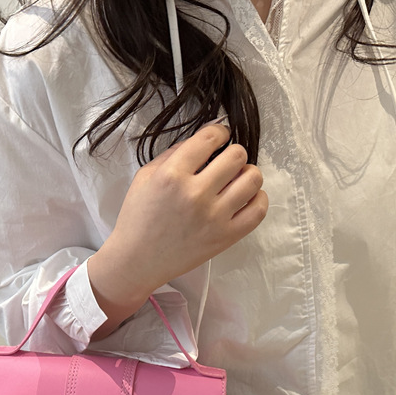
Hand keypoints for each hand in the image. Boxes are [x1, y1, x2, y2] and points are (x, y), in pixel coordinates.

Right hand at [88, 121, 267, 323]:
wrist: (137, 261)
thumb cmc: (138, 218)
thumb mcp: (145, 177)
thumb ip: (173, 154)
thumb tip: (206, 141)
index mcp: (172, 175)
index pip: (210, 138)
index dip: (219, 132)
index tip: (219, 138)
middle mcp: (195, 194)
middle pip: (237, 155)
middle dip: (233, 153)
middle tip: (225, 162)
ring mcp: (214, 217)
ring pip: (252, 179)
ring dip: (247, 173)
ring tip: (236, 179)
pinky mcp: (225, 237)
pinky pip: (258, 210)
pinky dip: (258, 199)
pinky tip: (246, 198)